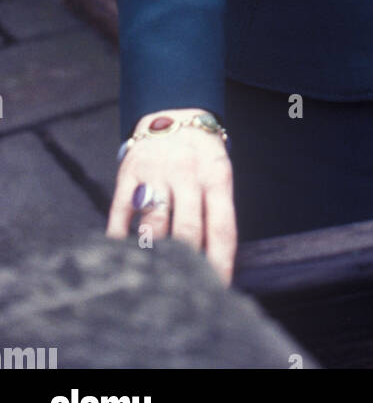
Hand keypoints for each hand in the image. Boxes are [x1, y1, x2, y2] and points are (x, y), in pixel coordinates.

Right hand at [106, 107, 236, 286]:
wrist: (174, 110)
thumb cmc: (201, 155)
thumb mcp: (219, 174)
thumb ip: (217, 210)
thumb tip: (214, 261)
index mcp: (216, 177)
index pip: (223, 227)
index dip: (221, 262)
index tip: (218, 289)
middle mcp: (187, 174)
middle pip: (188, 229)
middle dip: (186, 265)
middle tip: (183, 292)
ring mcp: (157, 173)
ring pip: (154, 223)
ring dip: (154, 254)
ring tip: (154, 279)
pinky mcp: (129, 172)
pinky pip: (121, 211)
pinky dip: (119, 237)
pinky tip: (121, 256)